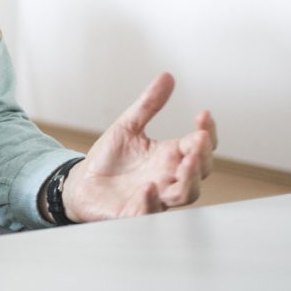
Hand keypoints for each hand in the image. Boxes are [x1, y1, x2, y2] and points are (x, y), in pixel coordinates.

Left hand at [62, 72, 216, 221]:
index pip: (200, 146)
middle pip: (199, 172)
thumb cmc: (110, 160)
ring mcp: (155, 197)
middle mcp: (168, 178)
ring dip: (188, 180)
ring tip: (186, 162)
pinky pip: (148, 213)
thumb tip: (167, 76)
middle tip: (198, 141)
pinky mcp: (134, 213)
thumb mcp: (128, 126)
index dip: (207, 131)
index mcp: (169, 156)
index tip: (203, 114)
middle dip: (203, 157)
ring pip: (184, 195)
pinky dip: (151, 202)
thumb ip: (148, 104)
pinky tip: (148, 188)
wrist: (83, 183)